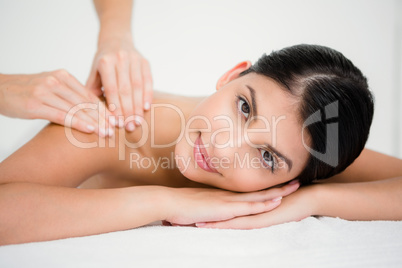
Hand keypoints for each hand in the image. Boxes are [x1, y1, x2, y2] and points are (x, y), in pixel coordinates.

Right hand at [0, 71, 113, 136]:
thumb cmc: (27, 91)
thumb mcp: (51, 87)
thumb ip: (70, 94)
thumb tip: (91, 108)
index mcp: (64, 76)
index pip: (89, 95)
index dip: (105, 109)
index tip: (118, 120)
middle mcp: (57, 81)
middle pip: (86, 102)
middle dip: (104, 117)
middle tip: (117, 129)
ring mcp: (46, 91)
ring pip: (76, 109)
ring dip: (94, 123)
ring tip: (107, 133)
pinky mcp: (35, 103)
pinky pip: (61, 114)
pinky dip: (77, 122)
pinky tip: (89, 130)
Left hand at [86, 36, 152, 131]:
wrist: (116, 39)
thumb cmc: (103, 61)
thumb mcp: (94, 72)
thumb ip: (92, 90)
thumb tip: (89, 112)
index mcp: (105, 62)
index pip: (112, 89)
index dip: (115, 106)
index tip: (117, 122)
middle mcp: (120, 59)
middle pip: (126, 90)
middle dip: (128, 110)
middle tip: (129, 127)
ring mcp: (134, 59)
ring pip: (138, 87)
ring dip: (138, 106)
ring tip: (137, 122)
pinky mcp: (145, 61)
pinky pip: (148, 81)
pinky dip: (148, 95)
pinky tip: (146, 108)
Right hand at [163, 180, 299, 226]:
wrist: (169, 202)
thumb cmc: (180, 205)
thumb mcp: (198, 206)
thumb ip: (207, 208)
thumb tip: (209, 211)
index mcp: (225, 195)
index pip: (249, 191)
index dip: (265, 187)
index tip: (279, 183)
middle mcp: (230, 195)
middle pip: (259, 189)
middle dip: (278, 186)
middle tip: (295, 179)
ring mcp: (229, 200)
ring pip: (259, 195)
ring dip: (278, 192)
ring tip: (295, 186)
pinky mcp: (226, 208)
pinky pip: (249, 207)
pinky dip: (264, 203)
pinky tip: (277, 201)